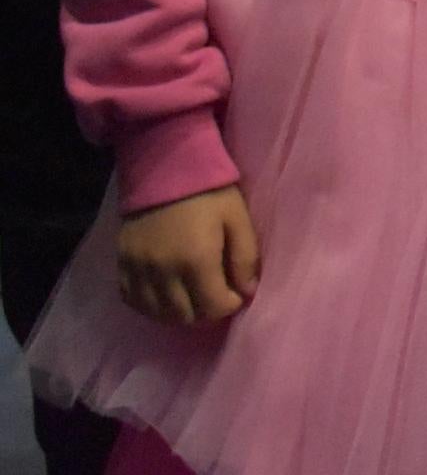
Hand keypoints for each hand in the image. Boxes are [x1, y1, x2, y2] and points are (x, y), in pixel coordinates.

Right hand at [116, 184, 258, 326]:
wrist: (164, 166)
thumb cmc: (209, 190)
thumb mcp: (238, 218)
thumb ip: (245, 257)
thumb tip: (247, 292)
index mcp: (196, 260)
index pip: (212, 307)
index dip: (229, 306)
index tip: (236, 294)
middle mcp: (163, 271)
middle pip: (184, 316)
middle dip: (206, 313)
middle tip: (216, 297)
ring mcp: (138, 269)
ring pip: (156, 313)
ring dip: (179, 314)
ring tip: (193, 299)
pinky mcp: (122, 263)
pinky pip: (132, 300)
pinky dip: (150, 306)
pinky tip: (165, 296)